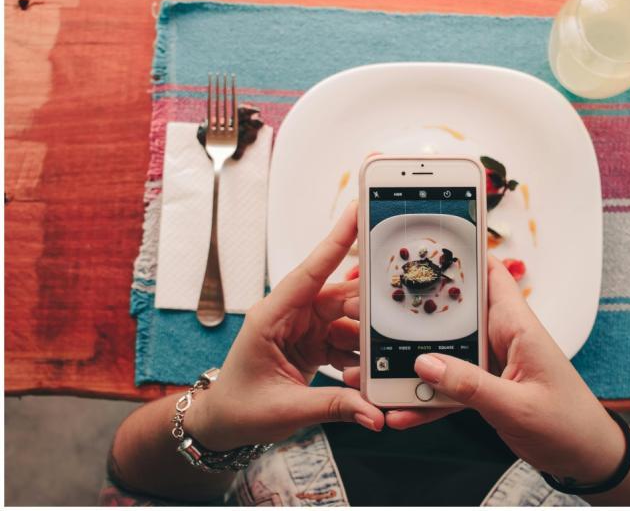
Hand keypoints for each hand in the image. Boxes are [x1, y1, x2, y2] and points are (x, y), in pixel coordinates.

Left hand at [185, 202, 383, 450]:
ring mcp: (303, 328)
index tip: (358, 212)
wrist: (224, 425)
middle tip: (396, 319)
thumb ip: (334, 406)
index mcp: (272, 316)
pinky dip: (360, 357)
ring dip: (366, 340)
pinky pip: (347, 340)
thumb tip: (374, 413)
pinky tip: (366, 374)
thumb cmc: (240, 409)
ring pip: (348, 319)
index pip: (309, 272)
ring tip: (379, 361)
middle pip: (339, 297)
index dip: (335, 241)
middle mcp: (290, 315)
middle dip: (369, 307)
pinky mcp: (314, 343)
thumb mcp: (286, 410)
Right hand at [372, 256, 624, 482]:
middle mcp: (502, 338)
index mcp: (517, 327)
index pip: (490, 275)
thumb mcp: (517, 406)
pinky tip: (402, 411)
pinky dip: (427, 399)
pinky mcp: (485, 388)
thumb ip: (471, 386)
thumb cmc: (569, 425)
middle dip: (417, 313)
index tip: (424, 244)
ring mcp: (491, 363)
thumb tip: (425, 364)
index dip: (462, 254)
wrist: (586, 458)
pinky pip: (449, 386)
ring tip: (376, 372)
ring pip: (445, 352)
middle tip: (375, 311)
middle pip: (454, 313)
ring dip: (413, 364)